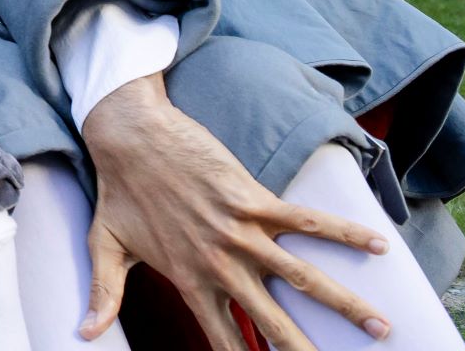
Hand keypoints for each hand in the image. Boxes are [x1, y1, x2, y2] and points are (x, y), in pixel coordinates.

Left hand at [80, 74, 392, 349]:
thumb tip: (84, 333)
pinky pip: (306, 221)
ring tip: (380, 326)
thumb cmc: (118, 190)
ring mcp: (239, 231)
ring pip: (302, 276)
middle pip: (272, 319)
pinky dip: (343, 233)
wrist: (128, 135)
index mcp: (187, 279)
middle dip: (303, 349)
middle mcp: (218, 263)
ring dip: (344, 303)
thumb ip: (103, 294)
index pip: (223, 335)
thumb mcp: (103, 246)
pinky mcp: (252, 198)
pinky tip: (377, 245)